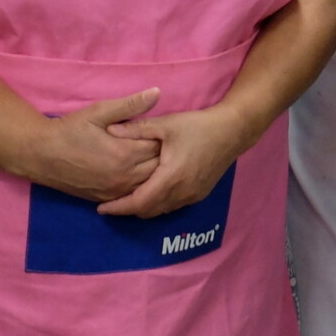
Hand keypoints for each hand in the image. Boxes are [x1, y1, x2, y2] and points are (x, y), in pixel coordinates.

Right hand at [27, 88, 162, 200]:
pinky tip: (138, 172)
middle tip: (158, 141)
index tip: (161, 128)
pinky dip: (140, 184)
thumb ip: (130, 105)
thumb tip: (157, 92)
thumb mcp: (99, 112)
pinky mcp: (105, 199)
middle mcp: (123, 177)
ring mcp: (114, 191)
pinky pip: (132, 195)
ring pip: (148, 183)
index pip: (159, 146)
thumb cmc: (70, 130)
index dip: (162, 136)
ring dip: (152, 170)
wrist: (39, 155)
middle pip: (158, 167)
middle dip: (161, 154)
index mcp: (125, 154)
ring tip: (149, 155)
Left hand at [96, 103, 252, 217]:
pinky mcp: (199, 194)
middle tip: (111, 204)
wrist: (233, 130)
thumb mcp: (166, 124)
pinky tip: (152, 192)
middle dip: (128, 210)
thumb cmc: (199, 126)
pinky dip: (158, 204)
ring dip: (143, 208)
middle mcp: (182, 192)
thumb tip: (110, 130)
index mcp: (171, 177)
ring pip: (160, 211)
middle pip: (148, 211)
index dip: (118, 208)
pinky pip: (172, 206)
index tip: (101, 208)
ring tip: (128, 198)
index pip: (138, 203)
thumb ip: (137, 129)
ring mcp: (192, 195)